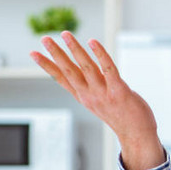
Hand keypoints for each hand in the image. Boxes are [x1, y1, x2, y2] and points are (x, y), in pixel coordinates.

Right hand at [30, 31, 164, 169]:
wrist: (137, 135)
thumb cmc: (121, 116)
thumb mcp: (100, 103)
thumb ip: (93, 88)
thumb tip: (88, 72)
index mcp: (84, 97)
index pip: (61, 79)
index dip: (47, 66)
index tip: (33, 53)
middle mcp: (90, 95)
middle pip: (69, 71)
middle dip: (56, 53)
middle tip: (44, 38)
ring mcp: (103, 94)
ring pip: (86, 67)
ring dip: (74, 49)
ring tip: (65, 34)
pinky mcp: (119, 91)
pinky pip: (108, 69)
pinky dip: (100, 54)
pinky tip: (92, 41)